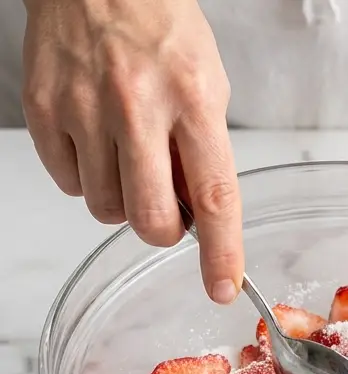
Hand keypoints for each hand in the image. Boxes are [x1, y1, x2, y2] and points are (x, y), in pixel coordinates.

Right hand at [22, 0, 243, 303]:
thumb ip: (205, 151)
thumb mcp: (208, 84)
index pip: (214, 196)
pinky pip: (68, 184)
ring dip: (122, 201)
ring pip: (105, 209)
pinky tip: (97, 143)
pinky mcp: (44, 111)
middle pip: (151, 217)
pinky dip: (86, 179)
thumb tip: (198, 216)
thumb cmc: (161, 31)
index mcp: (193, 101)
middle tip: (167, 213)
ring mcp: (84, 110)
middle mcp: (137, 107)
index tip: (222, 287)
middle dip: (163, 232)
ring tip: (129, 158)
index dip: (221, 252)